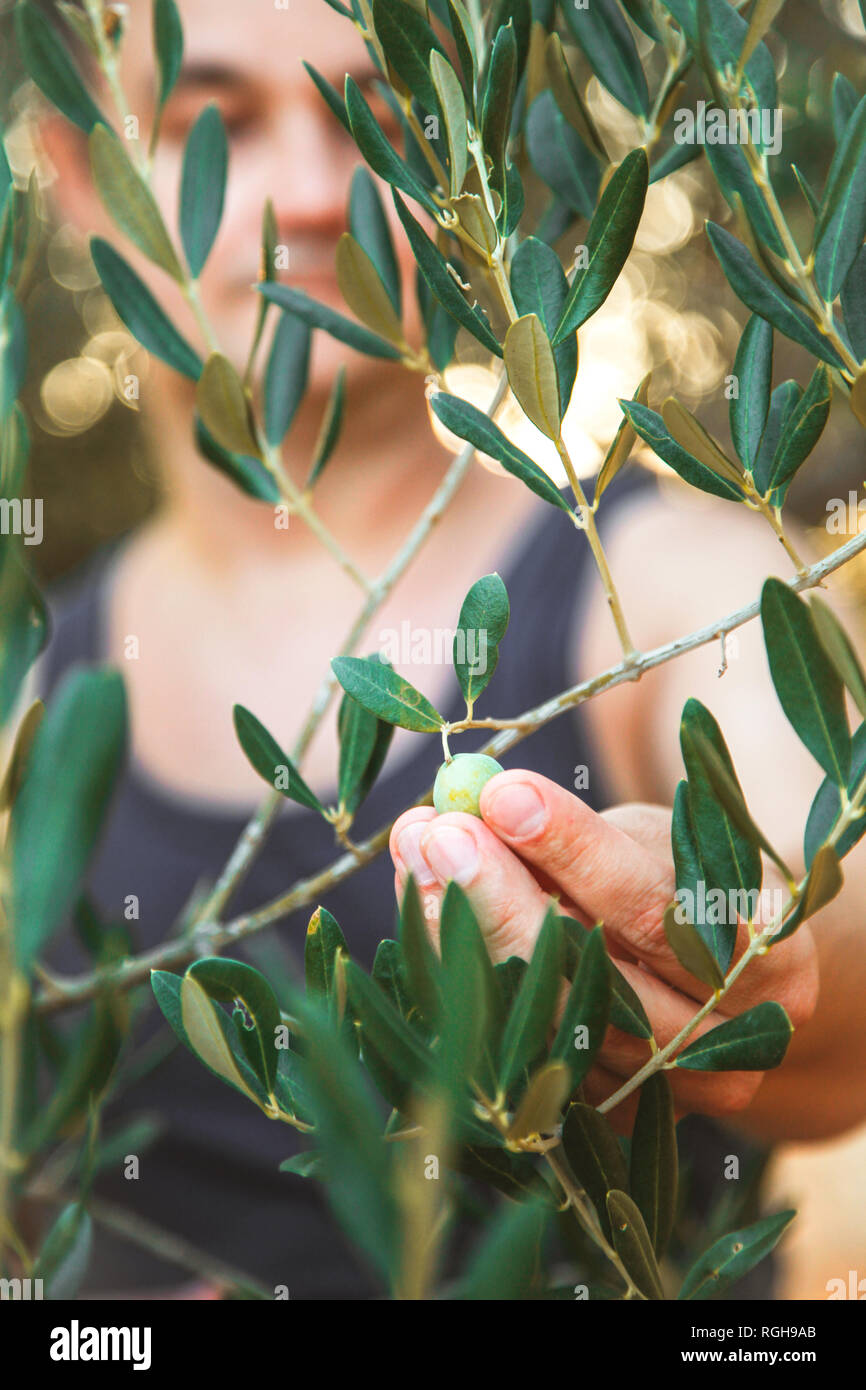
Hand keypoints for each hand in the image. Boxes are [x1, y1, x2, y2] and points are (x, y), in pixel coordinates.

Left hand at [389, 769, 818, 1128]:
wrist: (731, 995)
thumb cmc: (689, 893)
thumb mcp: (660, 849)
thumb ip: (583, 836)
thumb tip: (474, 800)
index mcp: (765, 967)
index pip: (657, 908)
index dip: (576, 850)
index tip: (503, 794)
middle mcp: (721, 1049)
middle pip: (596, 979)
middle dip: (504, 896)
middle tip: (439, 831)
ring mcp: (662, 1095)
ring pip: (546, 1023)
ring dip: (467, 936)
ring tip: (416, 858)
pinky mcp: (607, 1117)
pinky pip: (520, 1051)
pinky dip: (465, 980)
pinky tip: (423, 916)